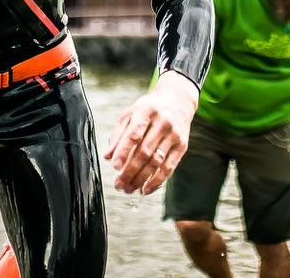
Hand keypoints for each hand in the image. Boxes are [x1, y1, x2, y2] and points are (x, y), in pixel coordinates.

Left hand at [102, 69, 198, 194]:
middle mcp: (162, 123)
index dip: (124, 152)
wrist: (177, 100)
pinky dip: (157, 181)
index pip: (134, 135)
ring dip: (141, 179)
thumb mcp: (130, 114)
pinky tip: (146, 189)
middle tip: (119, 184)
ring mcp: (174, 135)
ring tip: (129, 189)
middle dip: (130, 171)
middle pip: (145, 152)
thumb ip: (118, 135)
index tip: (115, 166)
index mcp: (146, 112)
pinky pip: (169, 167)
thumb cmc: (148, 109)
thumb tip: (108, 156)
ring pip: (157, 162)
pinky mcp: (182, 146)